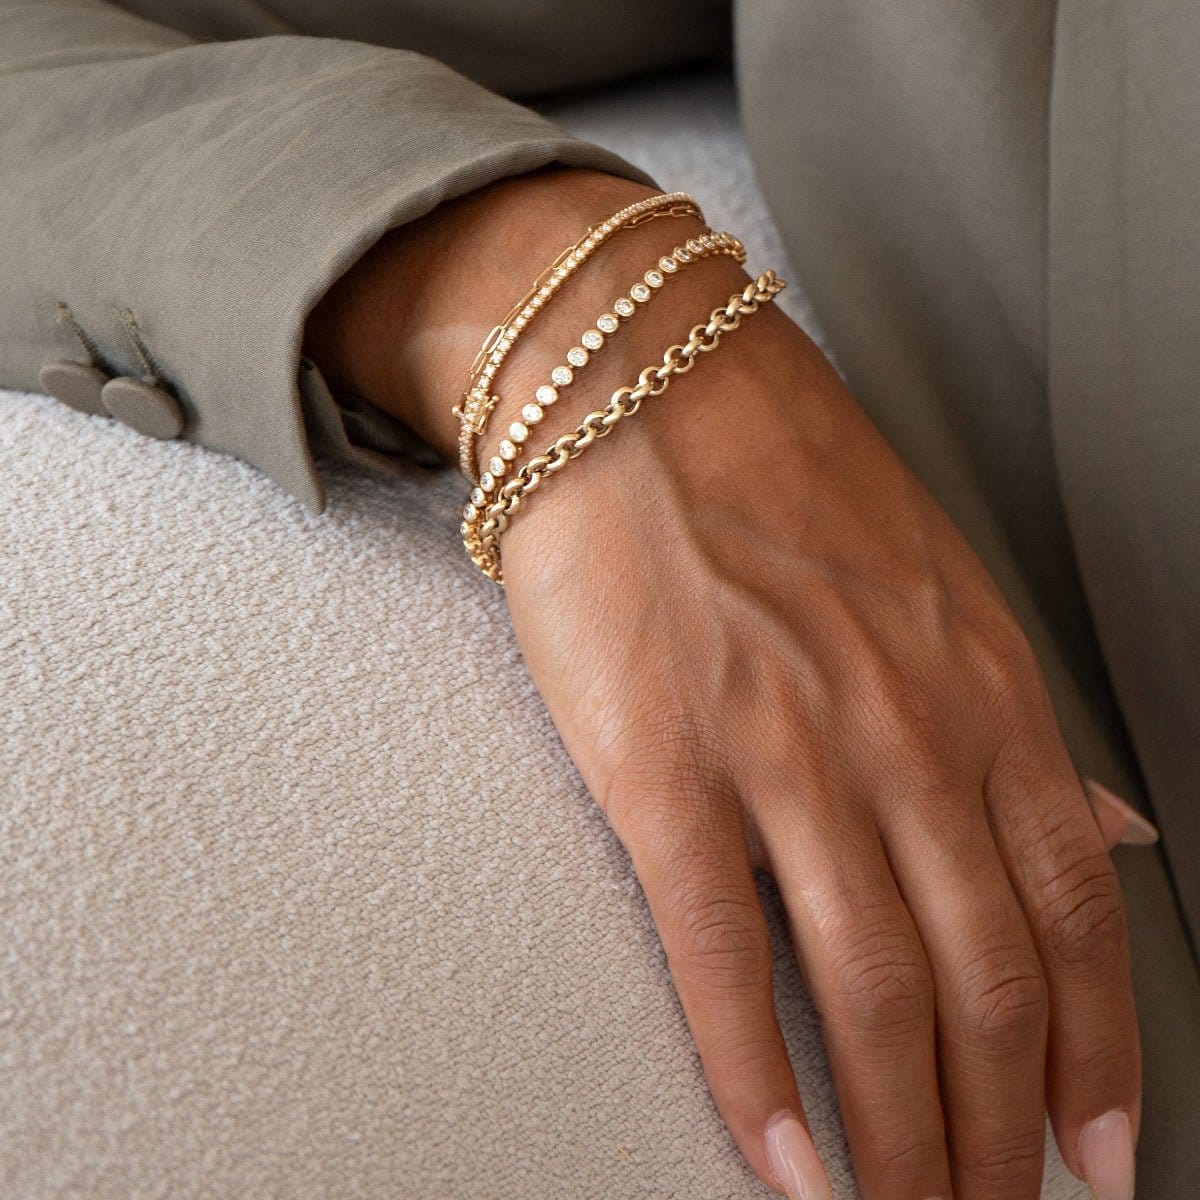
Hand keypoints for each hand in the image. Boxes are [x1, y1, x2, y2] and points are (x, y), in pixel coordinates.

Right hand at [498, 290, 1146, 1199]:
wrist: (635, 380)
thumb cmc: (772, 471)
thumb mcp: (935, 580)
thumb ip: (1014, 722)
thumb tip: (1104, 830)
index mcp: (977, 685)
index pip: (1073, 912)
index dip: (1098, 1055)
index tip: (1096, 1153)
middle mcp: (902, 730)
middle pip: (983, 980)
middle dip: (1000, 1132)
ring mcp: (785, 751)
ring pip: (875, 991)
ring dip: (902, 1136)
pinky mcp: (663, 765)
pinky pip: (723, 952)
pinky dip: (756, 1074)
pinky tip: (778, 1156)